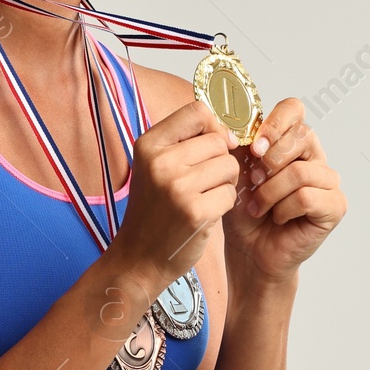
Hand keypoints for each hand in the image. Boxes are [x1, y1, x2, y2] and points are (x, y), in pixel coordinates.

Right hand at [109, 101, 238, 293]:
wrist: (138, 258)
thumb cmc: (153, 210)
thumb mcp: (155, 167)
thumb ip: (185, 142)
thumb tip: (228, 131)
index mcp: (148, 145)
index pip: (197, 111)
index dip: (213, 126)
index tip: (212, 145)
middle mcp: (160, 162)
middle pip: (218, 141)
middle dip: (221, 160)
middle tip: (203, 181)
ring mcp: (177, 187)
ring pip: (229, 166)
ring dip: (225, 182)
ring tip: (203, 197)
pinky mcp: (195, 212)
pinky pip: (231, 193)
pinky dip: (225, 204)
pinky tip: (205, 214)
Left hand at [223, 98, 345, 281]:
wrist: (250, 251)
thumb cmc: (245, 212)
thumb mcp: (235, 172)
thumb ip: (240, 144)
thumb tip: (237, 123)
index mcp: (291, 141)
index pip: (294, 109)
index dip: (274, 123)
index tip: (254, 147)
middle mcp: (315, 156)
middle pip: (301, 136)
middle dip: (269, 161)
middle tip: (253, 181)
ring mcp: (328, 181)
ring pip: (300, 172)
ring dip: (270, 192)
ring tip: (258, 206)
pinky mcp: (334, 206)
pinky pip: (307, 197)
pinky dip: (284, 209)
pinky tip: (277, 218)